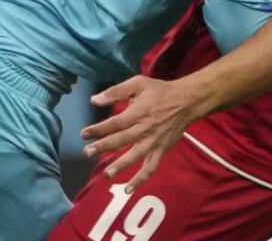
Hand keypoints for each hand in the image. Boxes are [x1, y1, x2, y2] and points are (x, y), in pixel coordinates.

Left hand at [81, 76, 205, 193]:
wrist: (188, 101)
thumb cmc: (160, 91)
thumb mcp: (139, 83)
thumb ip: (116, 91)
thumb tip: (94, 100)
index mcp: (139, 112)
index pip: (115, 123)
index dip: (99, 129)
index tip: (83, 134)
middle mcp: (146, 128)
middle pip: (122, 139)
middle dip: (103, 146)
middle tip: (87, 152)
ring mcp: (154, 141)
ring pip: (136, 155)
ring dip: (121, 165)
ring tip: (106, 174)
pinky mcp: (161, 149)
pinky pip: (151, 167)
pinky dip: (141, 179)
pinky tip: (128, 189)